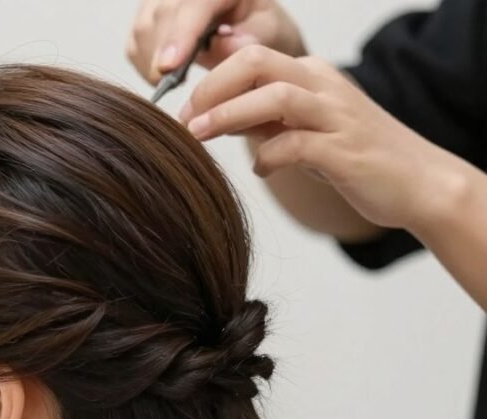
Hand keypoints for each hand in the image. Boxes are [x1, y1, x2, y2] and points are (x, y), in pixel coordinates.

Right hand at [127, 0, 304, 84]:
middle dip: (162, 53)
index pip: (193, 4)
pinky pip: (135, 44)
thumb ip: (251, 38)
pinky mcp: (147, 18)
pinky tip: (167, 76)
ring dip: (154, 62)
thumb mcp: (269, 32)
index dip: (179, 35)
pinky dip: (146, 66)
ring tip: (176, 79)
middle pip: (162, 14)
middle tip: (172, 84)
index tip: (170, 66)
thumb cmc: (260, 28)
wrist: (250, 27)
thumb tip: (224, 45)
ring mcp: (163, 1)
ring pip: (143, 28)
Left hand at [179, 45, 471, 233]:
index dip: (208, 78)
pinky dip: (268, 156)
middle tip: (183, 117)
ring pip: (275, 96)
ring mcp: (336, 116)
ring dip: (229, 114)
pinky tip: (260, 170)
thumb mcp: (299, 131)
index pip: (250, 57)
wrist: (416, 182)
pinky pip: (296, 144)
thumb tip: (210, 115)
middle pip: (257, 62)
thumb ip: (261, 119)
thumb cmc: (351, 156)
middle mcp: (323, 87)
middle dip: (212, 87)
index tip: (180, 107)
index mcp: (310, 76)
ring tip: (197, 136)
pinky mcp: (344, 151)